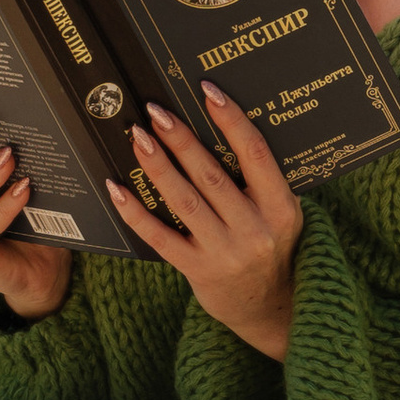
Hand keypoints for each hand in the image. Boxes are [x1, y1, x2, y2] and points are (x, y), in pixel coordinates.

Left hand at [109, 86, 301, 358]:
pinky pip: (161, 236)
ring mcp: (225, 252)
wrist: (270, 308)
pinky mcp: (198, 271)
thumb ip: (261, 179)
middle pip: (212, 175)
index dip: (231, 120)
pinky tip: (117, 188)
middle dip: (181, 140)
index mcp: (281, 208)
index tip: (207, 91)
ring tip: (138, 137)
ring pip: (184, 201)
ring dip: (157, 166)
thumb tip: (224, 125)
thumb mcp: (282, 213)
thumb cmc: (273, 246)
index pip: (256, 154)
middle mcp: (255, 230)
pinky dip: (136, 212)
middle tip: (156, 111)